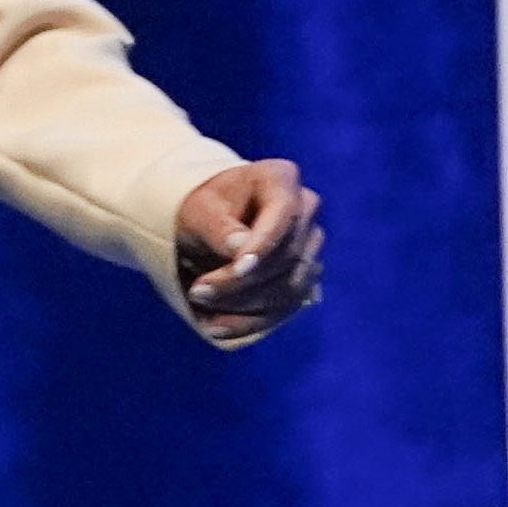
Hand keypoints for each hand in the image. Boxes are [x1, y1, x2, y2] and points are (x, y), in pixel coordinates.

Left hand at [174, 159, 321, 344]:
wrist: (208, 225)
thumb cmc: (201, 210)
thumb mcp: (198, 212)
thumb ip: (218, 228)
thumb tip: (240, 250)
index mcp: (280, 178)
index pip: (283, 214)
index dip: (264, 244)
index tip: (237, 268)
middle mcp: (305, 209)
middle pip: (286, 256)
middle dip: (240, 281)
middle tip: (197, 291)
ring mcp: (310, 245)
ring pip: (289, 287)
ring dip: (242, 305)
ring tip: (200, 307)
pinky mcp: (304, 277)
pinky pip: (286, 308)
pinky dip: (249, 321)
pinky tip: (215, 327)